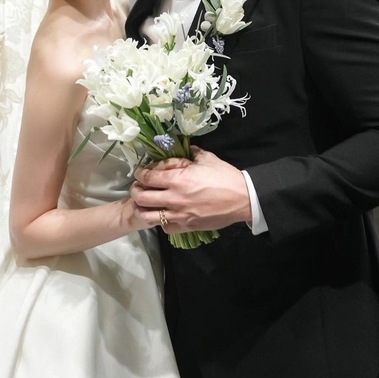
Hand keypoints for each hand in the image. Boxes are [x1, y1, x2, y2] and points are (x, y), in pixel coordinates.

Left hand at [130, 148, 251, 232]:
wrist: (242, 199)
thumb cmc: (225, 177)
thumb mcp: (206, 159)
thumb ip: (191, 154)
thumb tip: (185, 149)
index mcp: (178, 179)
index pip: (147, 177)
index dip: (140, 174)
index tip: (140, 172)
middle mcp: (174, 198)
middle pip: (142, 197)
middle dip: (136, 190)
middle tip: (138, 187)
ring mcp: (179, 215)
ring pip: (148, 216)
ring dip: (143, 208)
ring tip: (145, 203)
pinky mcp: (186, 227)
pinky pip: (165, 228)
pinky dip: (160, 222)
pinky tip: (163, 214)